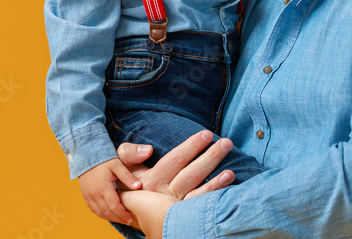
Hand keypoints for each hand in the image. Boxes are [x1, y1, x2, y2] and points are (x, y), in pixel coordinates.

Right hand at [77, 158, 142, 224]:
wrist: (87, 157)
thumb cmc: (104, 160)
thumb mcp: (117, 164)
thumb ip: (127, 176)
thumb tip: (139, 186)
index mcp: (103, 187)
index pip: (114, 206)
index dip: (122, 214)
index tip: (130, 218)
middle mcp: (94, 193)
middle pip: (107, 212)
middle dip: (118, 219)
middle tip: (127, 221)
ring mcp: (88, 196)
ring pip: (99, 213)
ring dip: (110, 218)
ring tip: (120, 219)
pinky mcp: (85, 196)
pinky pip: (93, 210)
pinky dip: (101, 214)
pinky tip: (109, 214)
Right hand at [115, 131, 236, 237]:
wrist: (129, 214)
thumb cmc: (127, 184)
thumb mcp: (120, 166)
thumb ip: (129, 153)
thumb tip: (148, 149)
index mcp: (152, 179)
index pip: (175, 160)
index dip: (191, 146)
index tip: (206, 134)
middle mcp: (164, 195)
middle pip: (191, 174)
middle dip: (210, 157)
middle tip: (226, 143)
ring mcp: (174, 208)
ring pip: (197, 193)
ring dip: (216, 182)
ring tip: (231, 170)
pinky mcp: (182, 218)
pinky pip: (199, 208)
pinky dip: (213, 198)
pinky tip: (226, 189)